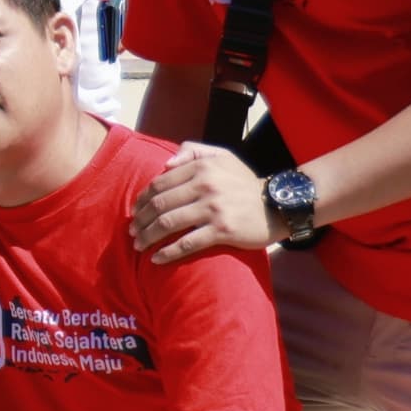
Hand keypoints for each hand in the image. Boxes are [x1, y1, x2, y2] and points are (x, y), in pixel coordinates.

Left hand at [130, 141, 272, 265]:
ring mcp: (214, 209)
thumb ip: (193, 151)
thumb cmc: (245, 183)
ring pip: (168, 224)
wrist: (279, 206)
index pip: (160, 184)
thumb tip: (165, 164)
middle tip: (131, 232)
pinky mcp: (223, 231)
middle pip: (160, 205)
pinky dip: (168, 253)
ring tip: (138, 246)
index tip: (134, 212)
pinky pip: (187, 243)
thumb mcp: (223, 156)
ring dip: (148, 237)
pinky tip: (156, 259)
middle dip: (140, 220)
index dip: (142, 199)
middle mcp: (205, 186)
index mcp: (201, 168)